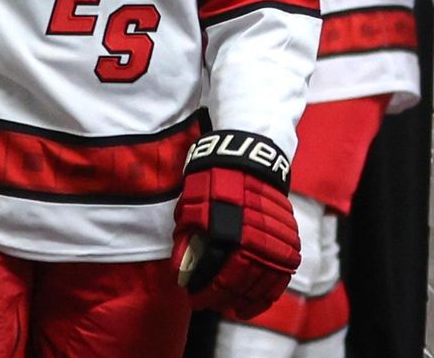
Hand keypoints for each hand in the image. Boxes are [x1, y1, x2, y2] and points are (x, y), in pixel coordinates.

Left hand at [171, 130, 300, 318]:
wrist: (245, 160)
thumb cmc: (209, 183)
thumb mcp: (189, 210)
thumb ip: (185, 245)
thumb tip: (180, 277)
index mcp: (225, 234)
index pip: (215, 279)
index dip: (204, 294)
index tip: (194, 300)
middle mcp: (252, 241)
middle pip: (239, 285)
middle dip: (222, 300)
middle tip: (210, 305)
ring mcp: (274, 242)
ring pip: (262, 285)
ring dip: (246, 302)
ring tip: (233, 309)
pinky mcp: (288, 241)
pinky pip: (281, 277)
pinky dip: (269, 294)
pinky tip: (256, 302)